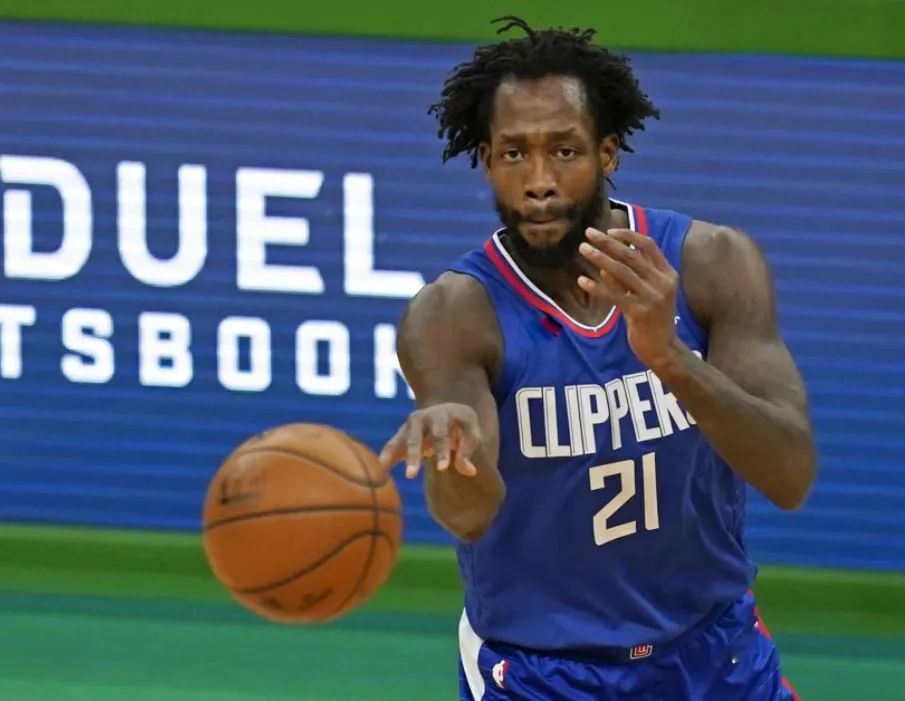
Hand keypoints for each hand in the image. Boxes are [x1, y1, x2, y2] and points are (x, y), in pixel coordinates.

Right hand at [379, 403, 481, 478]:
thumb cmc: (462, 425)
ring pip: (403, 441)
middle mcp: (424, 415)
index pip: (441, 434)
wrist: (448, 411)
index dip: (441, 451)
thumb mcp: (471, 433)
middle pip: (417, 437)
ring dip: (394, 456)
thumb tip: (470, 471)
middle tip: (411, 475)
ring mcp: (411, 424)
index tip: (442, 469)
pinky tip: (382, 467)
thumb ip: (468, 451)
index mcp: (443, 413)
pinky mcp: (403, 432)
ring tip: (387, 470)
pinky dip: (387, 454)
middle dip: (413, 456)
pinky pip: (393, 444)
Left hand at [577, 228, 681, 369]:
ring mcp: (652, 297)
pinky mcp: (639, 312)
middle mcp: (662, 282)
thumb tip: (604, 266)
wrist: (663, 349)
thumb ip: (628, 279)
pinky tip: (582, 281)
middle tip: (588, 233)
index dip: (628, 235)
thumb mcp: (645, 294)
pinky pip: (613, 295)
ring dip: (599, 258)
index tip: (609, 231)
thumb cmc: (652, 320)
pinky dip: (596, 286)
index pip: (649, 245)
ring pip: (621, 272)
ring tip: (583, 249)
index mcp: (667, 274)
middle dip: (607, 242)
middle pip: (631, 255)